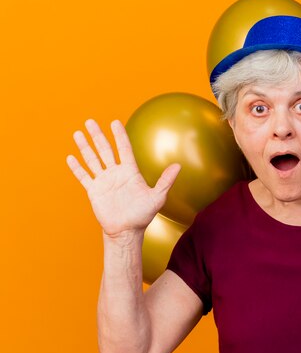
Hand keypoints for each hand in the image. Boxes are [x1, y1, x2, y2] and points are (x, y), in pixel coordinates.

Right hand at [67, 119, 180, 237]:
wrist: (126, 231)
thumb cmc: (143, 215)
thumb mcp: (157, 197)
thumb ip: (165, 181)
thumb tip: (178, 166)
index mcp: (130, 172)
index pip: (124, 149)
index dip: (119, 136)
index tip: (115, 122)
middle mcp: (115, 173)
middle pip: (105, 150)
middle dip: (98, 135)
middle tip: (90, 121)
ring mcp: (104, 181)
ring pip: (92, 159)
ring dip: (85, 147)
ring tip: (78, 133)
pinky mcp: (94, 191)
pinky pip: (84, 176)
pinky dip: (77, 168)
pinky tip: (70, 157)